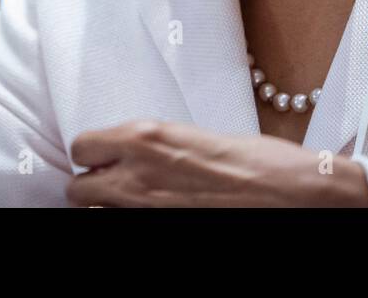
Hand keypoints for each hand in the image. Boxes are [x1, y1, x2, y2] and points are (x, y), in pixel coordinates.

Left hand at [66, 119, 367, 206]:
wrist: (289, 193)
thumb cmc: (257, 161)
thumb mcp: (195, 137)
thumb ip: (157, 146)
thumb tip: (135, 154)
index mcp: (145, 137)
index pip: (83, 146)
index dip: (94, 154)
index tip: (105, 157)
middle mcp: (136, 174)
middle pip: (79, 188)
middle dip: (95, 186)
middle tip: (118, 183)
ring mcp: (145, 211)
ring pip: (94, 214)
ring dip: (108, 208)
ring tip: (135, 203)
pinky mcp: (157, 230)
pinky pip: (122, 229)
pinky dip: (130, 221)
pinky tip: (153, 214)